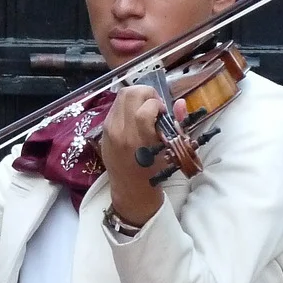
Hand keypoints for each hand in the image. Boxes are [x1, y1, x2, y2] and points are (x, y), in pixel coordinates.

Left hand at [97, 85, 185, 226]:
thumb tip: (179, 102)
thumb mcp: (169, 150)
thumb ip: (176, 124)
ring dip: (136, 97)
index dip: (158, 104)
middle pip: (129, 93)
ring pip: (120, 97)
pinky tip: (134, 116)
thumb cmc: (153, 171)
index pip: (146, 107)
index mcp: (138, 139)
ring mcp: (108, 131)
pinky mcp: (102, 131)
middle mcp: (120, 132)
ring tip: (145, 109)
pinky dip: (126, 106)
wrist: (131, 190)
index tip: (163, 113)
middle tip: (154, 105)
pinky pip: (114, 108)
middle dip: (146, 93)